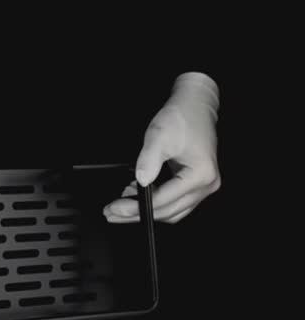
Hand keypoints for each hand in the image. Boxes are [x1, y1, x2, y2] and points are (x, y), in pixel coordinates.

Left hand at [104, 72, 220, 224]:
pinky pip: (175, 202)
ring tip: (121, 207)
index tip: (115, 208)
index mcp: (201, 174)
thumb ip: (149, 159)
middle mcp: (206, 184)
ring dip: (147, 211)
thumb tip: (141, 182)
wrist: (194, 104)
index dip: (136, 207)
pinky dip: (156, 202)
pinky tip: (138, 196)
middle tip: (112, 213)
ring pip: (171, 211)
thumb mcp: (159, 135)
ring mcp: (203, 186)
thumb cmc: (182, 116)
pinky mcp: (196, 183)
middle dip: (138, 214)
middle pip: (167, 211)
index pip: (164, 200)